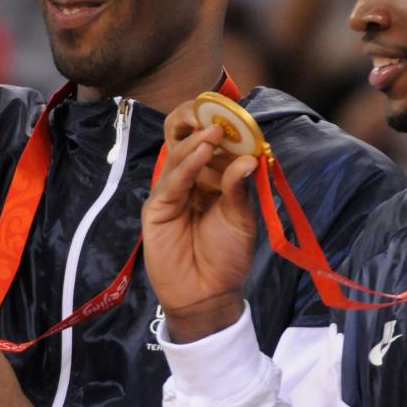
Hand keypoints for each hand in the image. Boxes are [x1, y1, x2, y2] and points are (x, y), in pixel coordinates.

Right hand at [141, 102, 257, 342]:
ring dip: (197, 141)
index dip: (220, 124)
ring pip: (177, 154)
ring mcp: (171, 191)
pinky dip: (187, 164)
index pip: (209, 140)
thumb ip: (240, 187)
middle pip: (182, 136)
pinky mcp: (157, 207)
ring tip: (215, 133)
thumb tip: (250, 156)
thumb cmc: (226, 255)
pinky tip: (202, 153)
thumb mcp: (241, 218)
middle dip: (195, 119)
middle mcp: (189, 177)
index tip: (236, 113)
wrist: (208, 294)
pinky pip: (172, 181)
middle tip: (215, 112)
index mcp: (211, 176)